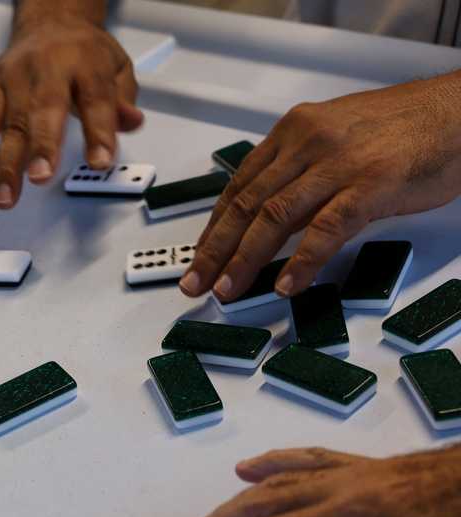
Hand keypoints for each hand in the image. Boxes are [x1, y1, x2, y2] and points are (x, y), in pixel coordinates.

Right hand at [0, 16, 142, 209]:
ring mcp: (18, 78)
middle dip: (42, 146)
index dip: (98, 133)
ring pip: (11, 122)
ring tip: (6, 193)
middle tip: (41, 175)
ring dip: (7, 161)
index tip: (100, 161)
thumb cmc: (82, 50)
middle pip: (45, 110)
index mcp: (85, 63)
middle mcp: (48, 68)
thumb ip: (122, 98)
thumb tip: (130, 122)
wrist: (50, 21)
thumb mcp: (116, 66)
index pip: (94, 100)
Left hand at [181, 73, 460, 300]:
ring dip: (244, 261)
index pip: (239, 185)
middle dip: (214, 250)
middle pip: (246, 205)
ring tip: (227, 291)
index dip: (214, 226)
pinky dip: (301, 261)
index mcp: (294, 131)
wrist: (458, 112)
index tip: (198, 256)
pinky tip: (285, 285)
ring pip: (274, 218)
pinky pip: (325, 229)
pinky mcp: (370, 185)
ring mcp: (337, 164)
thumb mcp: (335, 136)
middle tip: (194, 283)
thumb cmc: (402, 128)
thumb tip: (266, 210)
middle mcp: (307, 143)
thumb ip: (299, 168)